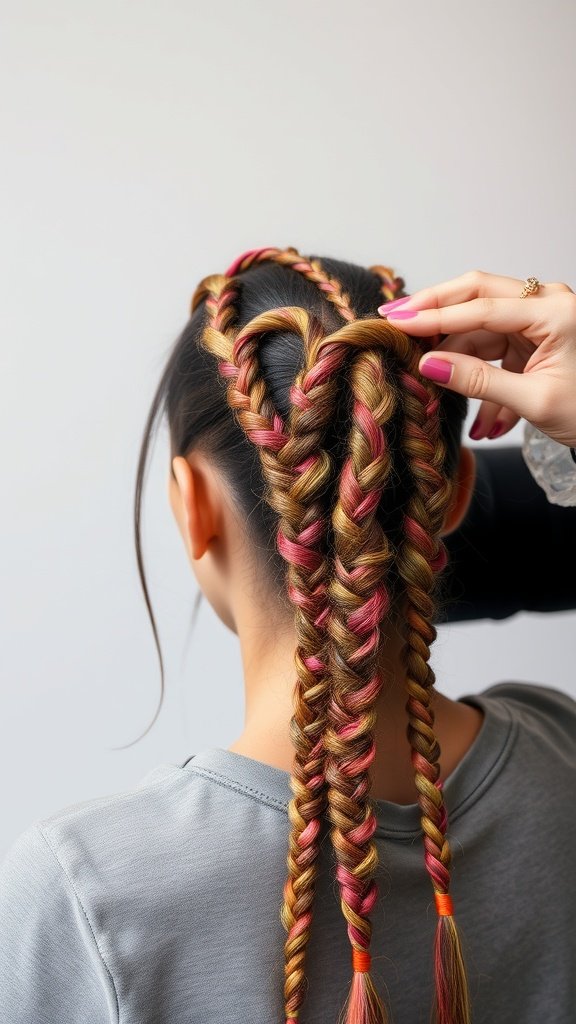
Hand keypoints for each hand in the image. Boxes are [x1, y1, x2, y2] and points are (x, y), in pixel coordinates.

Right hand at [377, 270, 575, 447]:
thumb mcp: (534, 402)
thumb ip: (478, 382)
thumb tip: (429, 365)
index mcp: (554, 312)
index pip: (480, 307)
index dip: (434, 315)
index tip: (396, 322)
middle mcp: (547, 304)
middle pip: (476, 295)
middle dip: (434, 311)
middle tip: (392, 320)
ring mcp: (540, 319)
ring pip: (480, 326)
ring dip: (456, 358)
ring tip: (429, 385)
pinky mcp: (534, 338)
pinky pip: (493, 349)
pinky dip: (479, 378)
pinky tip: (480, 419)